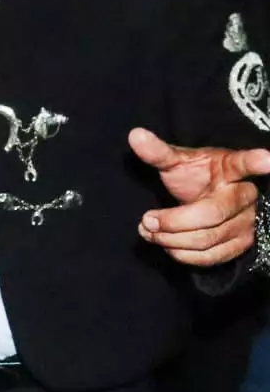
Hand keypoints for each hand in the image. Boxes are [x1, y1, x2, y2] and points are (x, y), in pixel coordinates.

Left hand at [129, 128, 269, 265]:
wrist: (208, 197)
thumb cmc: (195, 176)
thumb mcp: (177, 160)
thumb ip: (158, 152)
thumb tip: (135, 135)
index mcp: (230, 169)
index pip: (243, 164)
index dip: (256, 162)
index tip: (268, 158)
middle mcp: (245, 196)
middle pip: (210, 215)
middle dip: (173, 221)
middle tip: (146, 219)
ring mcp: (247, 223)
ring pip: (207, 239)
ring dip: (171, 239)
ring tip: (147, 229)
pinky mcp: (241, 246)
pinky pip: (210, 257)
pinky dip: (180, 253)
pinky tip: (163, 242)